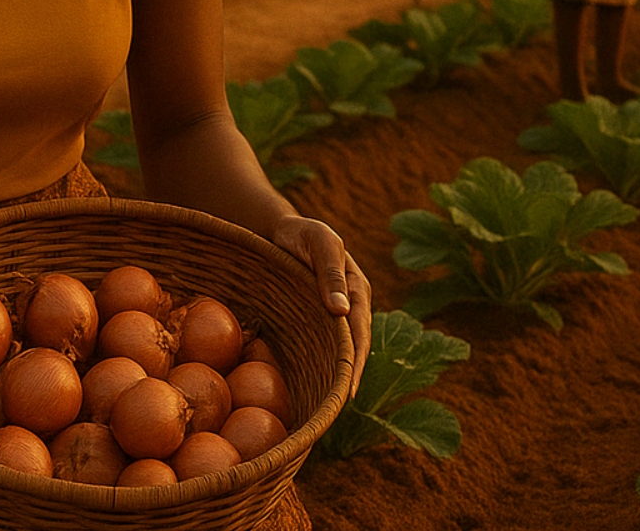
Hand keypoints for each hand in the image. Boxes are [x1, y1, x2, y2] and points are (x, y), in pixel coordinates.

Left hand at [270, 215, 371, 397]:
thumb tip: (341, 313)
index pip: (359, 335)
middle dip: (346, 378)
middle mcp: (349, 307)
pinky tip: (306, 384)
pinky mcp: (314, 317)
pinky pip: (318, 344)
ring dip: (331, 375)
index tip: (347, 392)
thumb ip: (330, 274)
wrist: (280, 229)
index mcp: (356, 290)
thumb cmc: (300, 233)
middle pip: (352, 349)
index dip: (355, 364)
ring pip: (335, 350)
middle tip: (335, 411)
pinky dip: (316, 363)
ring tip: (322, 407)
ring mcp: (331, 314)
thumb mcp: (319, 244)